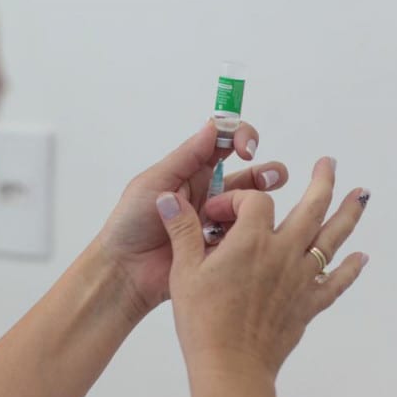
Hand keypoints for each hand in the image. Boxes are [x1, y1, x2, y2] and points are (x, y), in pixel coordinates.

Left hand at [96, 121, 290, 316]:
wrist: (125, 270)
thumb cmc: (131, 223)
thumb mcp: (155, 182)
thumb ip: (186, 156)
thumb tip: (214, 126)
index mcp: (191, 172)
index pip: (224, 145)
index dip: (240, 138)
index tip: (246, 148)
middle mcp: (208, 195)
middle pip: (247, 177)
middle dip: (266, 173)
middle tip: (271, 179)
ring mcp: (216, 222)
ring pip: (249, 207)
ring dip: (261, 202)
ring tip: (262, 206)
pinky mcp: (220, 248)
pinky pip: (243, 236)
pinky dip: (249, 231)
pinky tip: (241, 236)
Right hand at [156, 157, 369, 377]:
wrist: (231, 367)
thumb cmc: (203, 321)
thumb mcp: (184, 271)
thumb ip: (182, 230)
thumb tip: (169, 198)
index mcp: (251, 241)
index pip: (254, 200)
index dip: (234, 200)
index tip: (215, 215)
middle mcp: (282, 254)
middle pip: (311, 207)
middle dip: (322, 182)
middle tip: (328, 164)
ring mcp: (299, 279)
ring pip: (331, 239)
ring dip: (348, 214)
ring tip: (361, 194)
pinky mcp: (307, 305)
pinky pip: (335, 282)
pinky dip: (350, 269)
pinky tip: (361, 258)